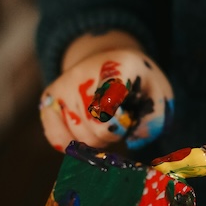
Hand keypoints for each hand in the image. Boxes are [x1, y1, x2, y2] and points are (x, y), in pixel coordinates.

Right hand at [39, 33, 172, 151]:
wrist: (106, 61)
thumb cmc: (137, 82)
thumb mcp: (158, 94)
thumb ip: (154, 119)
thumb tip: (134, 142)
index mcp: (115, 66)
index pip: (108, 102)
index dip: (119, 124)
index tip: (126, 121)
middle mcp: (82, 73)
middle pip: (97, 128)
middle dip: (113, 136)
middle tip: (118, 123)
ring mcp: (62, 86)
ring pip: (80, 138)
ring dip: (96, 140)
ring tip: (102, 123)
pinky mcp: (48, 100)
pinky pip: (57, 139)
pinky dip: (73, 145)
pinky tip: (84, 132)